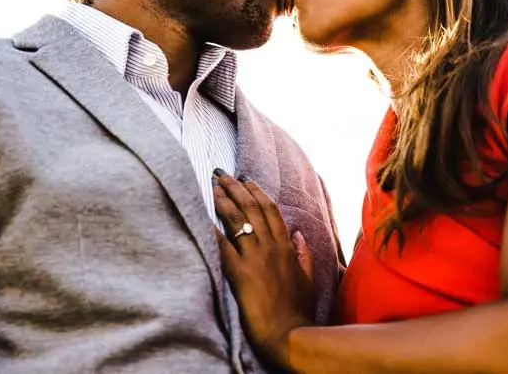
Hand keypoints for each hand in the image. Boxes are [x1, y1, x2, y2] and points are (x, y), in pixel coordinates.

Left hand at [213, 171, 314, 369]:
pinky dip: (210, 229)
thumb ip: (303, 253)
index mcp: (286, 246)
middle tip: (222, 173)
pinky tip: (199, 216)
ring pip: (237, 220)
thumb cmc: (298, 310)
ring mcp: (255, 258)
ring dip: (223, 200)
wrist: (288, 334)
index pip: (270, 209)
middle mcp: (270, 246)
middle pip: (251, 207)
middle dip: (235, 187)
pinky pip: (222, 245)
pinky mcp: (240, 273)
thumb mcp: (308, 277)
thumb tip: (298, 234)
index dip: (257, 191)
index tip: (245, 178)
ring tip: (212, 187)